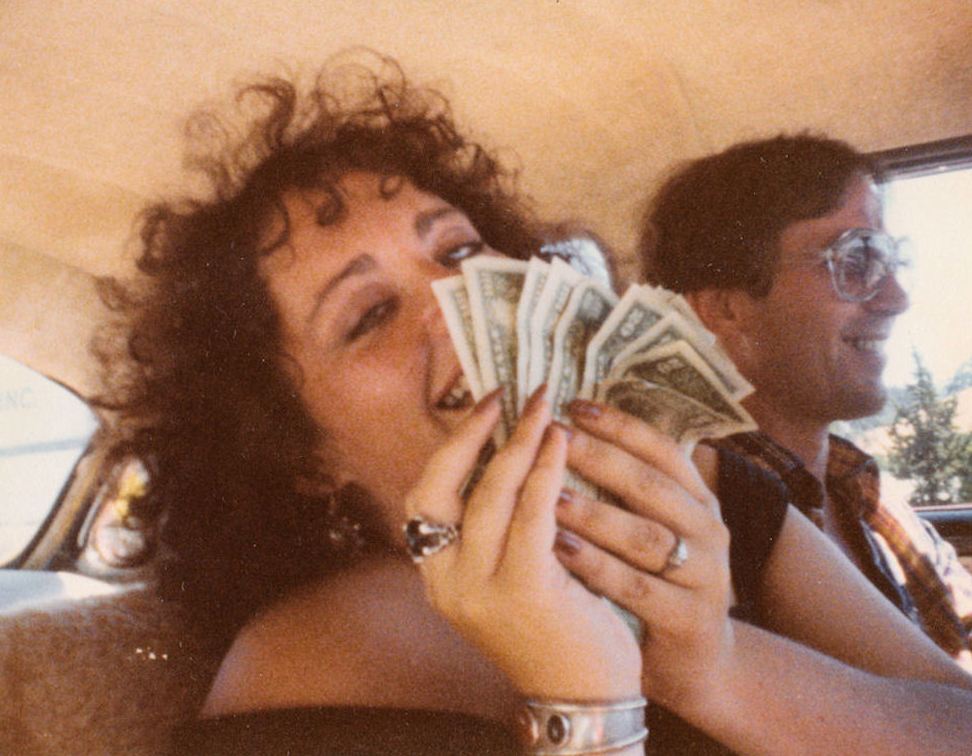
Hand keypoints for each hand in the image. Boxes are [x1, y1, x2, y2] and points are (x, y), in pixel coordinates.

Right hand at [404, 387, 641, 700]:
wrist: (584, 698)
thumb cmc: (553, 627)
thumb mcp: (507, 578)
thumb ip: (497, 529)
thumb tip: (511, 451)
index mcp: (437, 576)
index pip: (424, 496)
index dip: (451, 447)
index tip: (483, 407)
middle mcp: (446, 582)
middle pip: (444, 488)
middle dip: (476, 434)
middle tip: (513, 396)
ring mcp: (480, 589)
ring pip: (491, 496)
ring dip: (519, 444)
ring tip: (545, 409)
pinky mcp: (525, 590)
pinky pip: (533, 515)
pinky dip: (546, 472)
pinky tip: (563, 443)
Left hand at [554, 399, 733, 711]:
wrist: (695, 661)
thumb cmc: (657, 579)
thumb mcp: (653, 525)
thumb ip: (628, 485)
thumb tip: (574, 426)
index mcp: (699, 498)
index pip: (662, 449)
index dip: (619, 425)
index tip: (573, 406)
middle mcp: (708, 529)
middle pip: (651, 485)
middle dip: (599, 458)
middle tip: (552, 440)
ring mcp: (704, 575)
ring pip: (644, 536)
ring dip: (594, 513)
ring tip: (547, 495)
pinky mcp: (688, 618)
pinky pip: (636, 587)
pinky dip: (595, 566)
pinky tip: (557, 551)